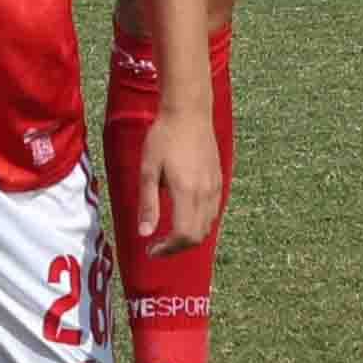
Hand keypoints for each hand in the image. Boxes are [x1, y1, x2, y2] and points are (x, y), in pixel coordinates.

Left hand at [129, 104, 223, 256]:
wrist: (189, 112)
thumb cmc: (164, 137)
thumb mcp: (148, 170)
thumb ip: (148, 204)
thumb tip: (144, 233)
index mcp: (187, 192)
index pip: (184, 235)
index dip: (168, 249)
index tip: (152, 249)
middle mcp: (205, 193)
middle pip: (198, 236)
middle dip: (178, 247)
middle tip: (158, 245)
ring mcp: (215, 187)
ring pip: (208, 226)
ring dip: (189, 236)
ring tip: (169, 233)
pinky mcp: (218, 180)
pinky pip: (213, 212)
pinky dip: (199, 222)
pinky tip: (184, 214)